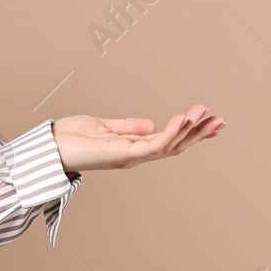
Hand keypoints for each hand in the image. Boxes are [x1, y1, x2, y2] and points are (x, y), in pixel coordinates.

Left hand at [52, 104, 224, 171]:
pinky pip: (154, 144)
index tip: (210, 121)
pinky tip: (183, 119)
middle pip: (175, 145)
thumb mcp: (105, 126)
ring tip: (206, 114)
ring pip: (169, 145)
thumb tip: (151, 124)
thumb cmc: (70, 138)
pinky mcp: (123, 154)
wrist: (49, 148)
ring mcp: (131, 156)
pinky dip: (170, 132)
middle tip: (221, 120)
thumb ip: (128, 127)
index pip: (168, 140)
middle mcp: (136, 155)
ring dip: (190, 130)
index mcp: (133, 148)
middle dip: (199, 134)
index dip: (190, 132)